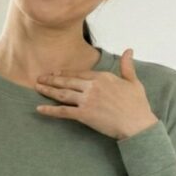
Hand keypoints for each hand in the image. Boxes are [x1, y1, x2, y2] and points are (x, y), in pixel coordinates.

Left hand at [33, 47, 158, 139]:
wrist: (138, 124)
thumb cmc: (137, 105)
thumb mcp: (133, 82)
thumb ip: (127, 66)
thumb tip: (128, 50)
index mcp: (103, 77)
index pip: (79, 73)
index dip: (66, 73)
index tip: (55, 73)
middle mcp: (93, 86)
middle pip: (68, 81)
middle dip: (52, 80)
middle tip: (39, 78)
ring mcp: (87, 100)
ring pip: (63, 94)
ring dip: (48, 90)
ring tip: (37, 87)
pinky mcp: (84, 114)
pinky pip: (63, 111)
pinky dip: (50, 110)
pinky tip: (39, 109)